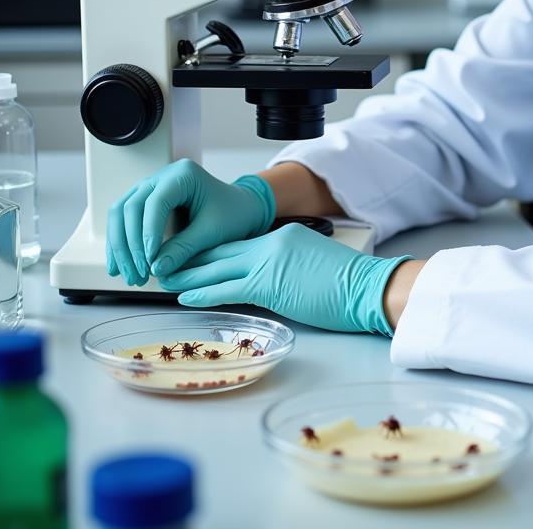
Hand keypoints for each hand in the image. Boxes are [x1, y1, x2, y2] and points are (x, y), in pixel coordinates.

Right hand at [106, 158, 274, 285]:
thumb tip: (155, 270)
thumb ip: (184, 248)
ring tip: (127, 277)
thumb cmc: (231, 215)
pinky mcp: (144, 200)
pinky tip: (119, 267)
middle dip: (130, 245)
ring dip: (119, 247)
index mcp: (183, 174)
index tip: (149, 261)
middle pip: (130, 207)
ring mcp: (150, 185)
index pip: (156, 202)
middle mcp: (162, 176)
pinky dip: (119, 243)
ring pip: (120, 213)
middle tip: (137, 275)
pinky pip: (123, 219)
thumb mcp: (212, 232)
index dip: (148, 232)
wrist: (239, 209)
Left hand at [157, 223, 411, 334]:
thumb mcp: (311, 264)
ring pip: (217, 267)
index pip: (239, 244)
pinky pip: (226, 288)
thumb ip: (286, 266)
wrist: (368, 287)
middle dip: (191, 258)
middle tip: (166, 263)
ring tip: (165, 278)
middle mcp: (271, 243)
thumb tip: (266, 283)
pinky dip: (202, 292)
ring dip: (188, 275)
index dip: (212, 251)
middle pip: (221, 250)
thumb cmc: (349, 283)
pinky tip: (185, 296)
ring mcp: (268, 262)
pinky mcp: (268, 284)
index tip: (192, 255)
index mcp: (283, 236)